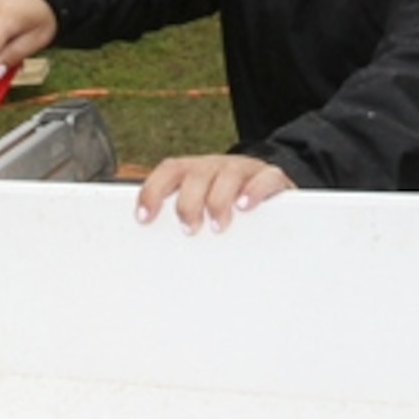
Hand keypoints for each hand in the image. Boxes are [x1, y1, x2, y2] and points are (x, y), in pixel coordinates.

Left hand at [135, 154, 294, 232]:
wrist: (274, 188)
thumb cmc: (231, 205)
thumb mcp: (204, 208)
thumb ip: (186, 219)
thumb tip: (158, 251)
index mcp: (196, 172)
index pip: (169, 171)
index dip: (152, 191)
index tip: (144, 217)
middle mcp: (217, 167)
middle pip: (196, 174)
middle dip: (188, 202)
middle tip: (188, 229)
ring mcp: (245, 169)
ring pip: (228, 174)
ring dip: (218, 200)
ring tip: (217, 226)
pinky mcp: (272, 177)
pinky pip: (265, 177)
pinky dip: (254, 191)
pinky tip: (245, 206)